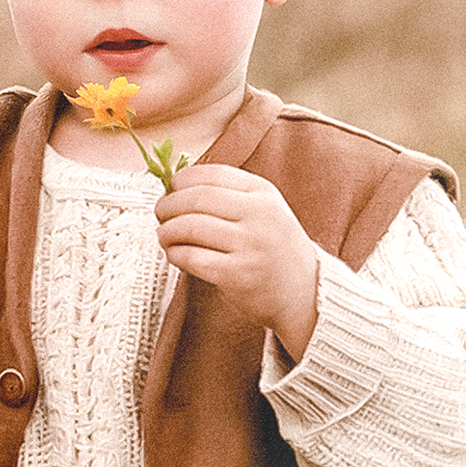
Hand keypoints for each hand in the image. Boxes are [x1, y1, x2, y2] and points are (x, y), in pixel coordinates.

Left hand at [153, 165, 320, 358]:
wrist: (305, 293)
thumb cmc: (275, 249)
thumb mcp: (265, 210)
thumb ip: (230, 195)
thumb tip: (176, 187)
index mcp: (264, 193)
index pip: (213, 174)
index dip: (183, 180)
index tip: (171, 188)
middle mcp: (260, 215)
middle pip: (197, 199)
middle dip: (168, 205)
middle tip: (160, 213)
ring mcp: (250, 245)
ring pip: (190, 227)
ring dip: (167, 231)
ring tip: (165, 236)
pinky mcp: (238, 275)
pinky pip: (192, 258)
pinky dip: (175, 254)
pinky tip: (176, 255)